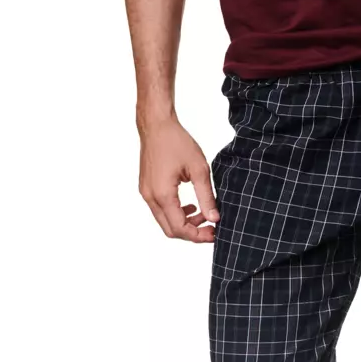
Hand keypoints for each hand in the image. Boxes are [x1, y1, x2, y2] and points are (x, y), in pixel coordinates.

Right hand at [137, 111, 219, 240]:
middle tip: (211, 228)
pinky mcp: (146, 188)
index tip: (215, 233)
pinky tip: (190, 205)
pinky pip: (160, 210)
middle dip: (192, 232)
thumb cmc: (176, 142)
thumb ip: (206, 196)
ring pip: (164, 221)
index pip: (180, 228)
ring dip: (184, 222)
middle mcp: (150, 197)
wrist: (156, 125)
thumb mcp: (199, 169)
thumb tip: (215, 218)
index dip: (198, 236)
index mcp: (163, 195)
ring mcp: (146, 193)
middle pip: (170, 230)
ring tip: (203, 214)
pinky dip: (175, 213)